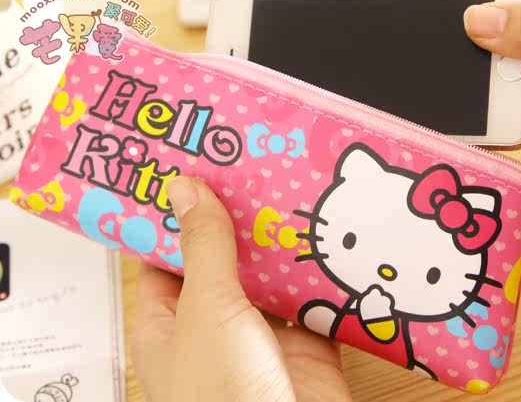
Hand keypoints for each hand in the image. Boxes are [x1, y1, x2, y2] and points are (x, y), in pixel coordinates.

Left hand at [132, 176, 351, 401]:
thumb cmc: (224, 394)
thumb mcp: (205, 309)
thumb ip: (202, 248)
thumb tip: (183, 189)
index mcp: (169, 319)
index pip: (164, 255)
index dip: (175, 214)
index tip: (193, 169)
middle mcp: (214, 323)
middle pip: (223, 259)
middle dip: (239, 220)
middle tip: (254, 166)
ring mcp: (262, 334)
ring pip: (271, 276)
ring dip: (283, 243)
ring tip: (293, 189)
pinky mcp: (307, 344)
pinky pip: (315, 299)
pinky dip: (324, 275)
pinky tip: (331, 237)